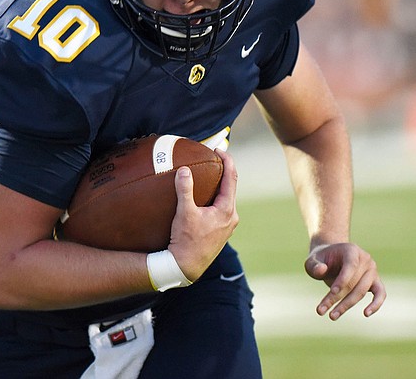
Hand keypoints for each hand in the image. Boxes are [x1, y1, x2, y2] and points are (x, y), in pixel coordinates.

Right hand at [168, 149, 238, 281]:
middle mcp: (231, 217)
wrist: (186, 267)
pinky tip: (203, 198)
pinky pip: (220, 208)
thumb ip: (185, 190)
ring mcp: (227, 226)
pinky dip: (214, 198)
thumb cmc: (186, 240)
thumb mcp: (184, 213)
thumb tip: (184, 170)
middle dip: (223, 171)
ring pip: (226, 199)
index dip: (227, 161)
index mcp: (227, 210)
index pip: (232, 178)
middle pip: (231, 187)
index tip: (218, 149)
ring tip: (207, 175)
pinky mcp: (220, 232)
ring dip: (218, 186)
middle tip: (212, 158)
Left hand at [305, 242, 385, 319]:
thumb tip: (322, 270)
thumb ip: (314, 265)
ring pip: (361, 291)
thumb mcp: (312, 259)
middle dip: (336, 298)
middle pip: (353, 283)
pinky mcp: (376, 282)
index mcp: (352, 250)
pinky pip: (380, 294)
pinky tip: (366, 314)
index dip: (342, 280)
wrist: (332, 257)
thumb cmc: (321, 259)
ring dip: (346, 305)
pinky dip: (376, 304)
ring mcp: (373, 271)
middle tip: (321, 310)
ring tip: (332, 316)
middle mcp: (366, 259)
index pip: (350, 266)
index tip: (332, 292)